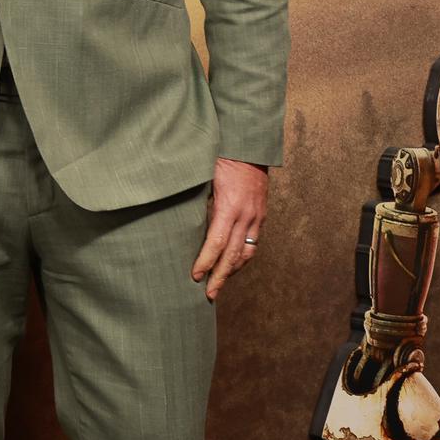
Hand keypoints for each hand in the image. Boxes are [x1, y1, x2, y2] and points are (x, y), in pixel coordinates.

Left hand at [191, 158, 268, 300]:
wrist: (249, 144)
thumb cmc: (221, 157)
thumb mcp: (203, 177)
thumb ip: (195, 201)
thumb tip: (178, 221)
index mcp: (230, 206)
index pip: (217, 242)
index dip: (206, 261)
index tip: (195, 276)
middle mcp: (246, 215)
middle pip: (233, 254)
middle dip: (220, 276)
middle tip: (208, 294)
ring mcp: (257, 216)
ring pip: (246, 252)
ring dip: (232, 271)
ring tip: (219, 285)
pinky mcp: (261, 215)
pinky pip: (253, 243)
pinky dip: (242, 258)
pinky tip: (232, 265)